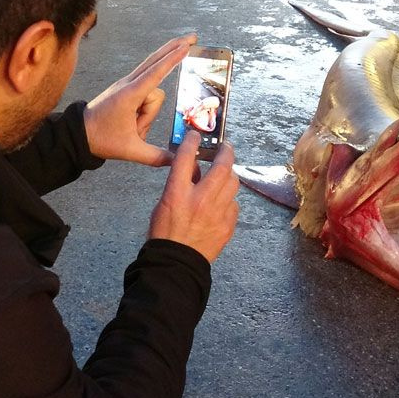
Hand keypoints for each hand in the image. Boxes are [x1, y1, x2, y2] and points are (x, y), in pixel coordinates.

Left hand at [84, 35, 195, 165]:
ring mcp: (127, 86)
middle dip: (174, 49)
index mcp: (130, 95)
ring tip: (133, 130)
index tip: (185, 47)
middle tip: (192, 37)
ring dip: (149, 115)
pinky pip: (146, 91)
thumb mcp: (130, 151)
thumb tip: (177, 160)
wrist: (78, 134)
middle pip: (156, 62)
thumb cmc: (101, 139)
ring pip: (153, 93)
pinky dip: (147, 109)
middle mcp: (129, 85)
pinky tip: (138, 123)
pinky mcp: (126, 90)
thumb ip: (156, 156)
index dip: (172, 60)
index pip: (156, 73)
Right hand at [149, 132, 238, 262]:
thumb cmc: (165, 233)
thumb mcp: (164, 203)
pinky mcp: (228, 224)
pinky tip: (222, 202)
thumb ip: (180, 184)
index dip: (192, 142)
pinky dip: (229, 199)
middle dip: (226, 152)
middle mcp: (200, 199)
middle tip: (226, 147)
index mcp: (177, 193)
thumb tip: (195, 169)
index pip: (186, 157)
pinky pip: (234, 204)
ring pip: (233, 183)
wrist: (177, 262)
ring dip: (229, 175)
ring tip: (224, 175)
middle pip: (222, 166)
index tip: (196, 135)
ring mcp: (217, 212)